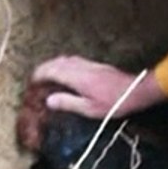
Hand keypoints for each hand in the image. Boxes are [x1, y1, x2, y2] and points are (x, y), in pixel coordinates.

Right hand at [31, 55, 166, 118]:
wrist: (136, 91)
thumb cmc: (114, 103)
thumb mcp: (90, 109)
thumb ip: (68, 103)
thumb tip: (49, 100)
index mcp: (76, 77)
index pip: (50, 71)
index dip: (38, 76)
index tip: (31, 82)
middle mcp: (80, 67)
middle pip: (55, 62)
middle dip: (42, 69)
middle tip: (35, 79)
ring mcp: (88, 64)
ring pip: (64, 59)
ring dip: (52, 65)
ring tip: (46, 75)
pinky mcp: (95, 64)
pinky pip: (72, 60)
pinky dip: (62, 64)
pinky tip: (65, 72)